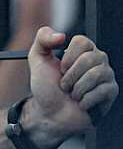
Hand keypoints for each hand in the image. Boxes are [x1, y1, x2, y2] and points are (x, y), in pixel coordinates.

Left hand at [27, 27, 117, 142]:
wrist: (49, 113)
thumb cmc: (46, 87)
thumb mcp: (37, 59)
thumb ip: (43, 39)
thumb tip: (61, 35)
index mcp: (82, 50)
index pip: (83, 41)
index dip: (69, 56)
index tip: (60, 68)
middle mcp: (97, 60)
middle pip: (90, 58)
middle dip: (70, 75)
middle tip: (64, 85)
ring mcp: (106, 76)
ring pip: (96, 75)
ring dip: (76, 88)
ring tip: (71, 94)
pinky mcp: (111, 92)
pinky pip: (102, 91)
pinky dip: (85, 100)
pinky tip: (80, 103)